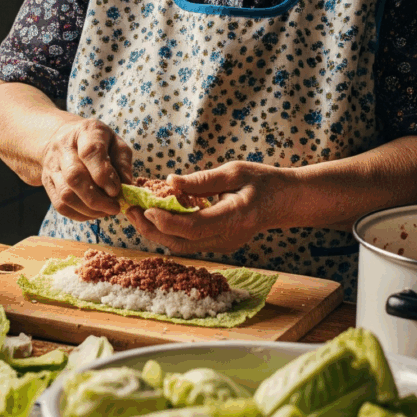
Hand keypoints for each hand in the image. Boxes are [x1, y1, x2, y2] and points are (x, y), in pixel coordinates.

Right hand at [41, 117, 132, 220]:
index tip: (116, 191)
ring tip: (105, 211)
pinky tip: (92, 213)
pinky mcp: (47, 182)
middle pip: (75, 177)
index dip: (103, 174)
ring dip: (88, 209)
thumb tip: (126, 186)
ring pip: (65, 194)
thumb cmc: (97, 142)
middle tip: (114, 208)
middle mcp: (64, 147)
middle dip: (96, 199)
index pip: (90, 152)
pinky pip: (59, 204)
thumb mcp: (115, 143)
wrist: (63, 138)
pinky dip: (78, 214)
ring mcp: (52, 165)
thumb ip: (122, 163)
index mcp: (85, 132)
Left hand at [127, 161, 299, 254]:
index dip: (168, 220)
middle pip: (182, 242)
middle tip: (130, 209)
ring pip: (181, 245)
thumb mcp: (235, 171)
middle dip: (152, 228)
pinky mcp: (217, 242)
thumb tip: (170, 182)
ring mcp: (222, 244)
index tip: (147, 207)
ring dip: (155, 231)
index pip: (194, 227)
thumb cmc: (263, 182)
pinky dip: (168, 229)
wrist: (286, 202)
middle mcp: (226, 238)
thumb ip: (202, 179)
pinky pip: (187, 241)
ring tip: (135, 211)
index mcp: (234, 218)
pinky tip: (154, 214)